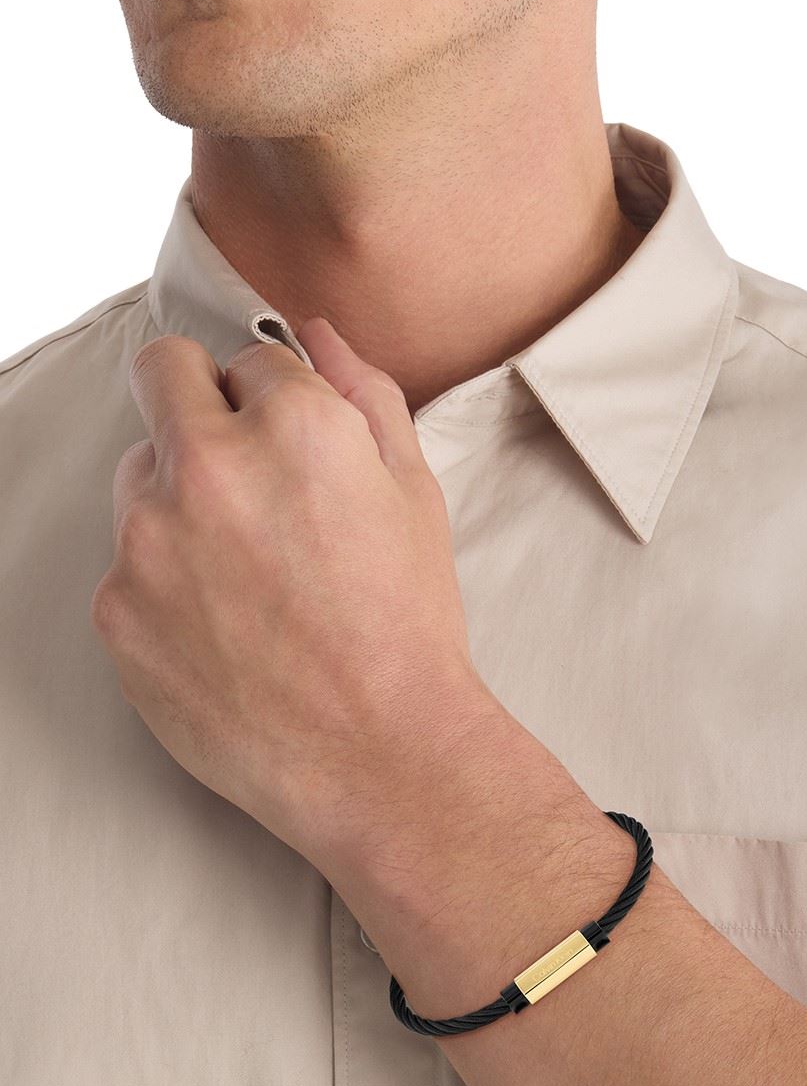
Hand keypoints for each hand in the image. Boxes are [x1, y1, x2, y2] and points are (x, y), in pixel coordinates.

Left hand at [90, 318, 495, 873]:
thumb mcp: (413, 493)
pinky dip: (164, 575)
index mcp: (294, 425)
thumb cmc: (406, 624)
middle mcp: (209, 465)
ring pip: (140, 470)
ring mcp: (149, 538)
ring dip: (180, 493)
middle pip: (164, 373)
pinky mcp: (115, 606)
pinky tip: (221, 621)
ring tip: (244, 567)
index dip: (277, 400)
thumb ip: (364, 392)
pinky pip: (126, 558)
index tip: (291, 445)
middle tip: (244, 466)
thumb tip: (317, 332)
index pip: (251, 356)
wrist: (376, 753)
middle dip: (199, 398)